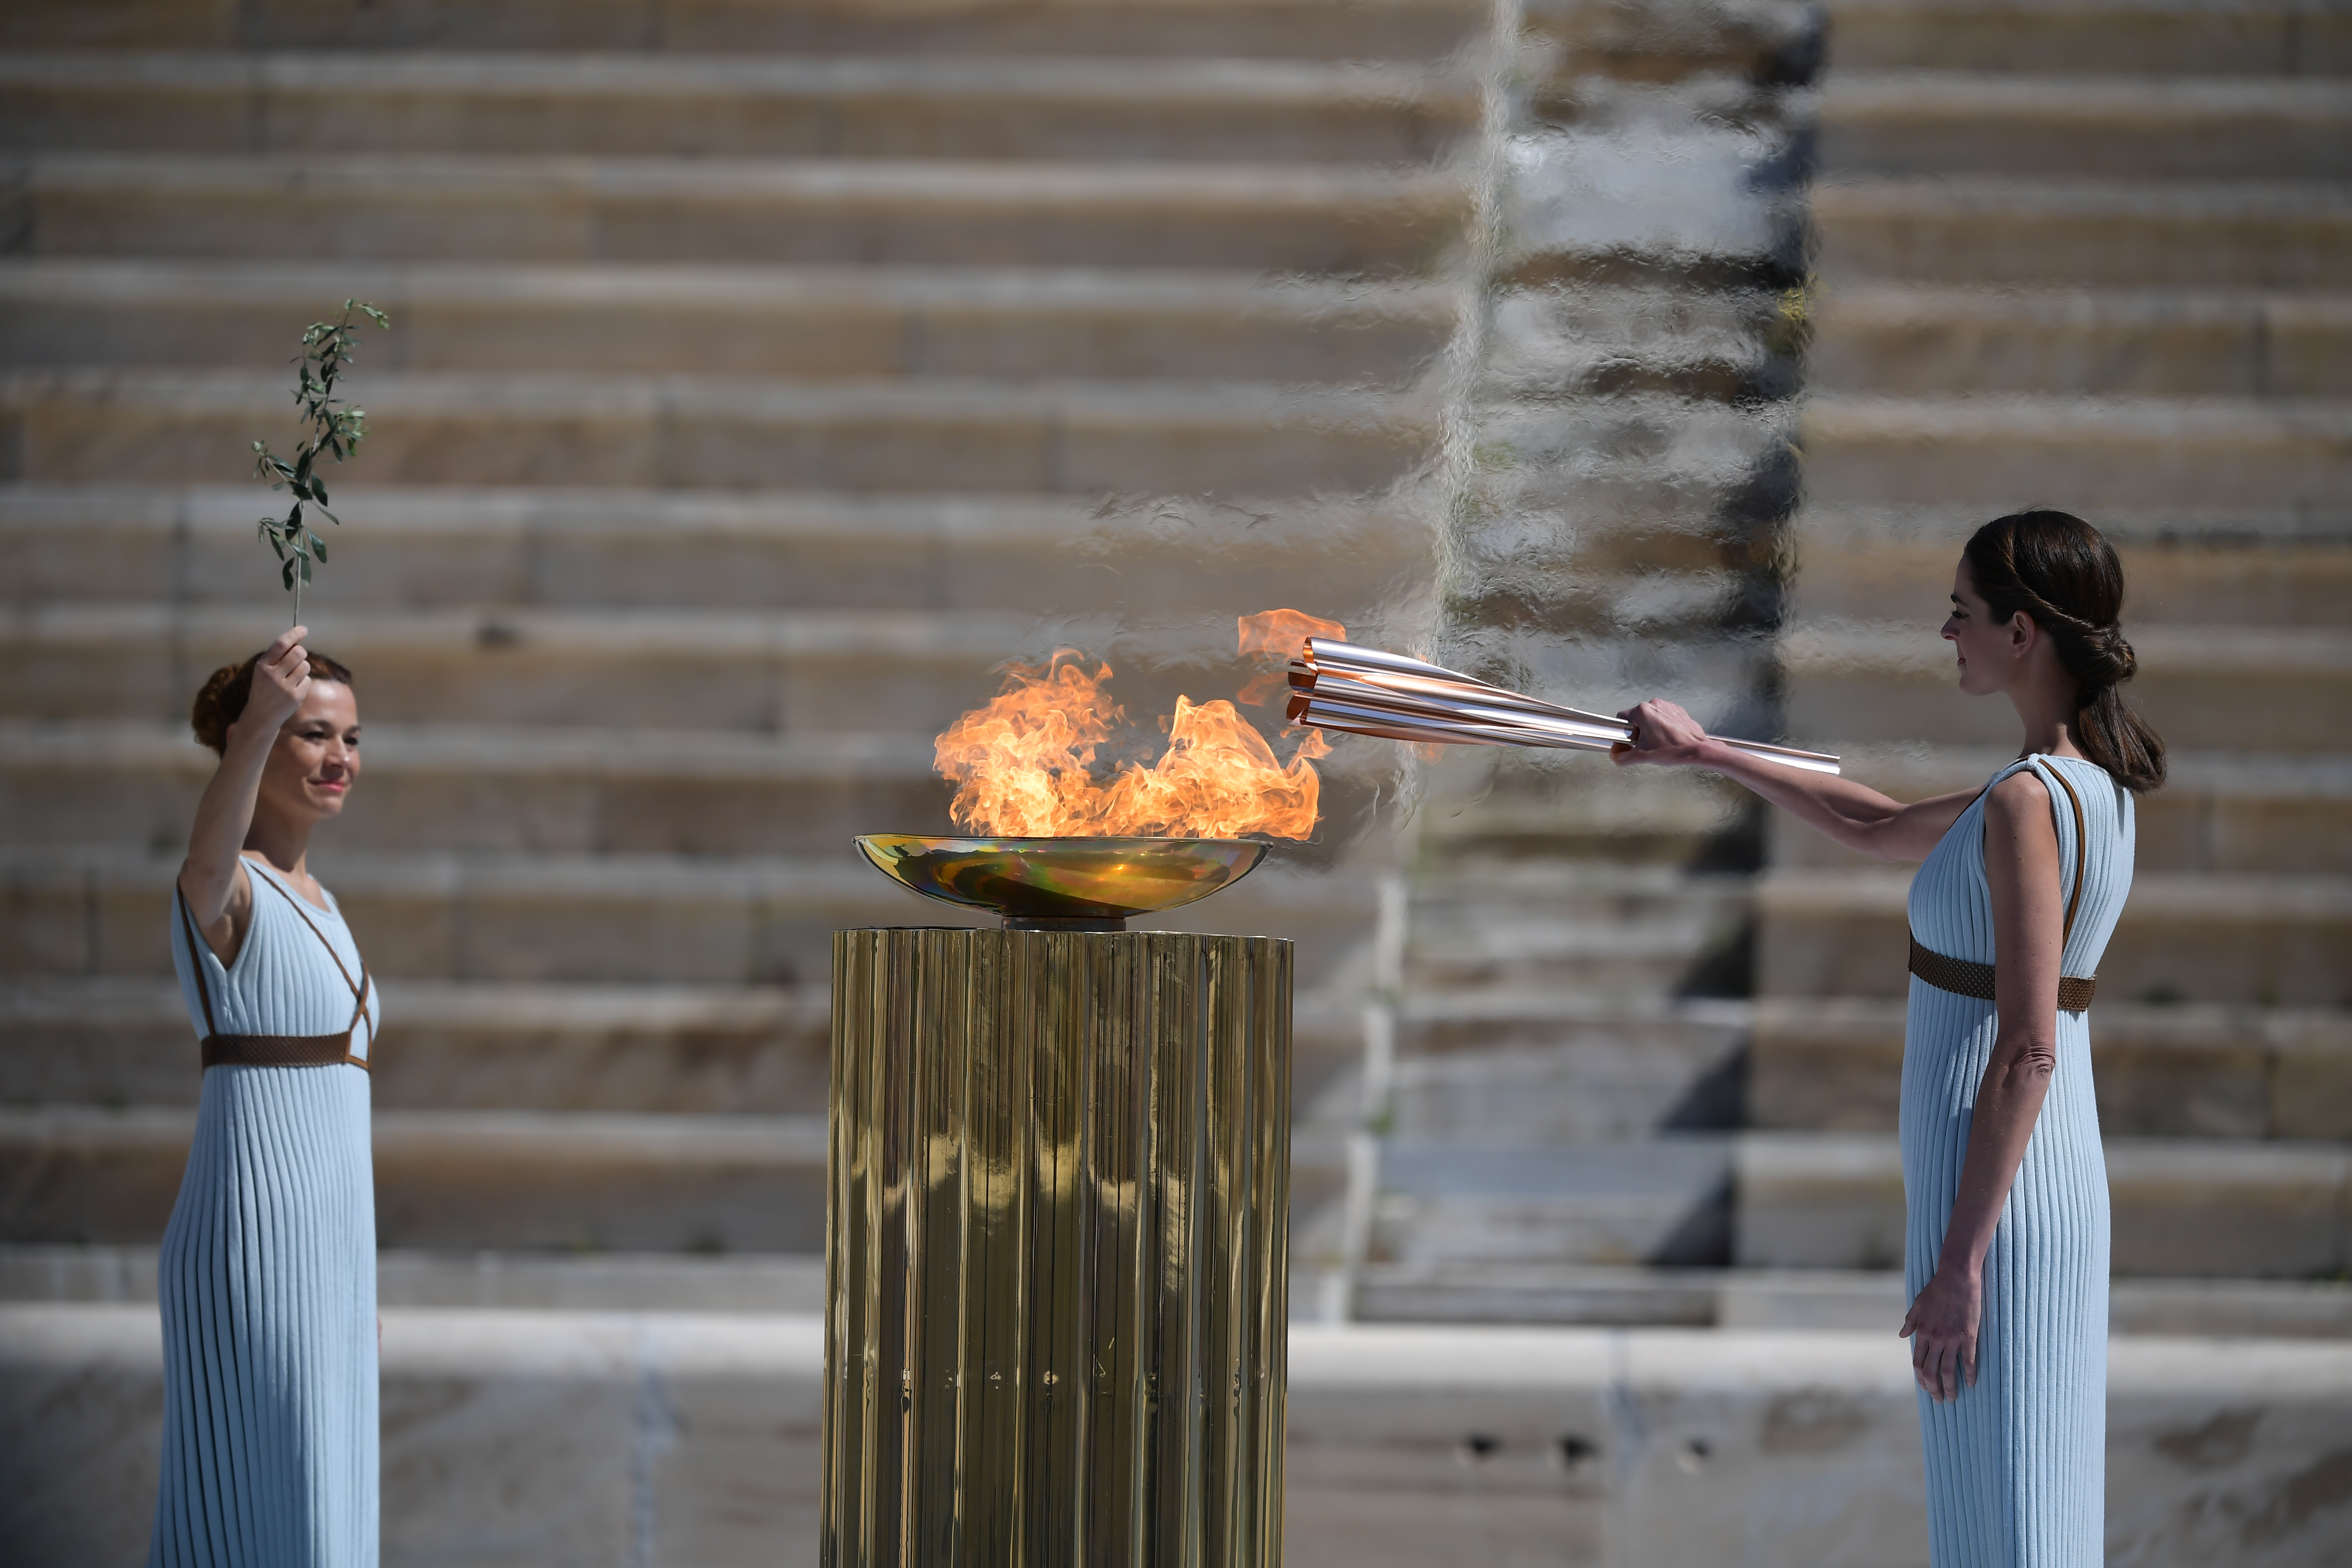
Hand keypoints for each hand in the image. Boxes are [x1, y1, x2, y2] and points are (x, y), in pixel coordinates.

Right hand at [230, 625, 311, 744]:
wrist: (261, 715)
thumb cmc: (265, 688)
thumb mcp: (264, 671)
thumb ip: (277, 657)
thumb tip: (297, 640)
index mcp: (262, 666)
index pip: (281, 644)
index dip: (294, 634)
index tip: (303, 629)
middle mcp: (272, 675)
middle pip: (298, 653)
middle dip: (301, 653)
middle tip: (297, 658)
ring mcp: (284, 687)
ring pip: (305, 666)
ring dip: (302, 668)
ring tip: (291, 677)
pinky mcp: (295, 696)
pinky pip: (307, 680)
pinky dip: (302, 682)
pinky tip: (292, 690)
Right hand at [1611, 698, 1711, 767]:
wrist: (1697, 750)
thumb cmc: (1672, 750)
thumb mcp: (1641, 757)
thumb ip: (1622, 758)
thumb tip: (1615, 756)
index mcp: (1643, 711)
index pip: (1622, 718)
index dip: (1622, 732)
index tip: (1629, 742)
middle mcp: (1654, 704)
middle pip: (1637, 718)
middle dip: (1638, 732)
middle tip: (1646, 746)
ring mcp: (1668, 706)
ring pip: (1651, 718)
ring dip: (1651, 729)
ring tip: (1659, 743)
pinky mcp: (1678, 710)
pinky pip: (1664, 717)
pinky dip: (1663, 727)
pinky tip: (1669, 739)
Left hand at [1899, 1266, 1981, 1401]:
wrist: (1956, 1277)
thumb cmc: (1936, 1289)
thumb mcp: (1917, 1304)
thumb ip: (1910, 1322)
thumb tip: (1901, 1335)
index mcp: (1922, 1331)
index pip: (1917, 1362)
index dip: (1920, 1378)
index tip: (1925, 1388)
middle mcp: (1935, 1338)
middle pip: (1931, 1371)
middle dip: (1934, 1389)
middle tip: (1939, 1400)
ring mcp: (1951, 1338)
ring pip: (1948, 1370)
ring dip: (1950, 1387)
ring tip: (1953, 1398)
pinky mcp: (1968, 1336)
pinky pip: (1968, 1361)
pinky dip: (1969, 1375)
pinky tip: (1970, 1384)